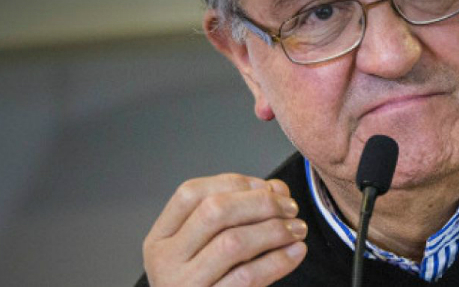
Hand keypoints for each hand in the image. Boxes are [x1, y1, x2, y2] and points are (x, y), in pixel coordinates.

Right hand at [143, 173, 307, 286]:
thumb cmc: (209, 281)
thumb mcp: (210, 246)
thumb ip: (239, 213)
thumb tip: (277, 188)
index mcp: (160, 238)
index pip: (190, 193)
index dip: (233, 183)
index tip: (267, 186)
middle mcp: (165, 261)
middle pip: (214, 211)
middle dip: (261, 203)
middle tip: (290, 207)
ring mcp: (183, 286)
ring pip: (233, 242)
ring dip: (274, 230)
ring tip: (298, 229)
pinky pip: (247, 277)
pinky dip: (278, 260)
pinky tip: (296, 251)